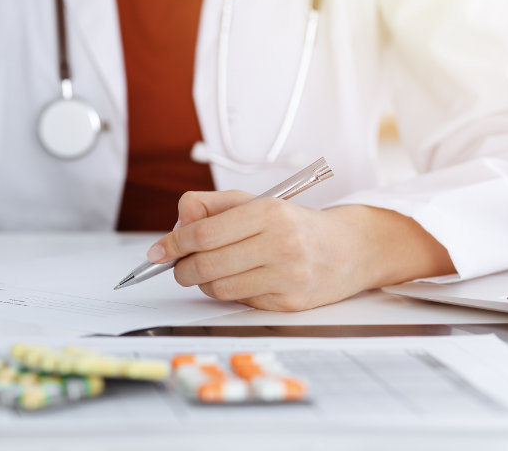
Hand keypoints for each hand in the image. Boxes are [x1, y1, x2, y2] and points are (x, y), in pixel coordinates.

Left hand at [146, 191, 454, 311]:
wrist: (349, 249)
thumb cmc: (294, 224)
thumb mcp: (255, 202)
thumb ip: (211, 205)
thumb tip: (177, 223)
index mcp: (268, 212)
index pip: (203, 233)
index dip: (172, 244)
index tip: (157, 251)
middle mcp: (280, 244)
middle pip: (206, 265)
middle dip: (181, 268)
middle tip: (177, 266)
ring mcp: (287, 277)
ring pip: (218, 288)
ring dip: (202, 282)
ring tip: (207, 271)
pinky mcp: (289, 304)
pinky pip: (239, 302)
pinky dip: (227, 292)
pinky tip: (237, 280)